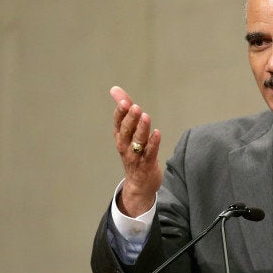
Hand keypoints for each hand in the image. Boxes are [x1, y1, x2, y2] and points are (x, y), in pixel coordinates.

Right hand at [110, 86, 161, 216]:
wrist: (139, 184)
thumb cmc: (134, 152)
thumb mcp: (128, 131)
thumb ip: (124, 110)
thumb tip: (114, 89)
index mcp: (120, 137)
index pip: (118, 123)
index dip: (120, 113)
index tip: (124, 102)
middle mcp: (125, 146)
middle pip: (126, 131)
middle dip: (130, 119)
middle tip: (135, 107)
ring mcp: (136, 157)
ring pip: (137, 142)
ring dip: (141, 129)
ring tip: (146, 117)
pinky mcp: (147, 165)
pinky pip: (150, 153)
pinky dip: (153, 143)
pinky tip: (157, 133)